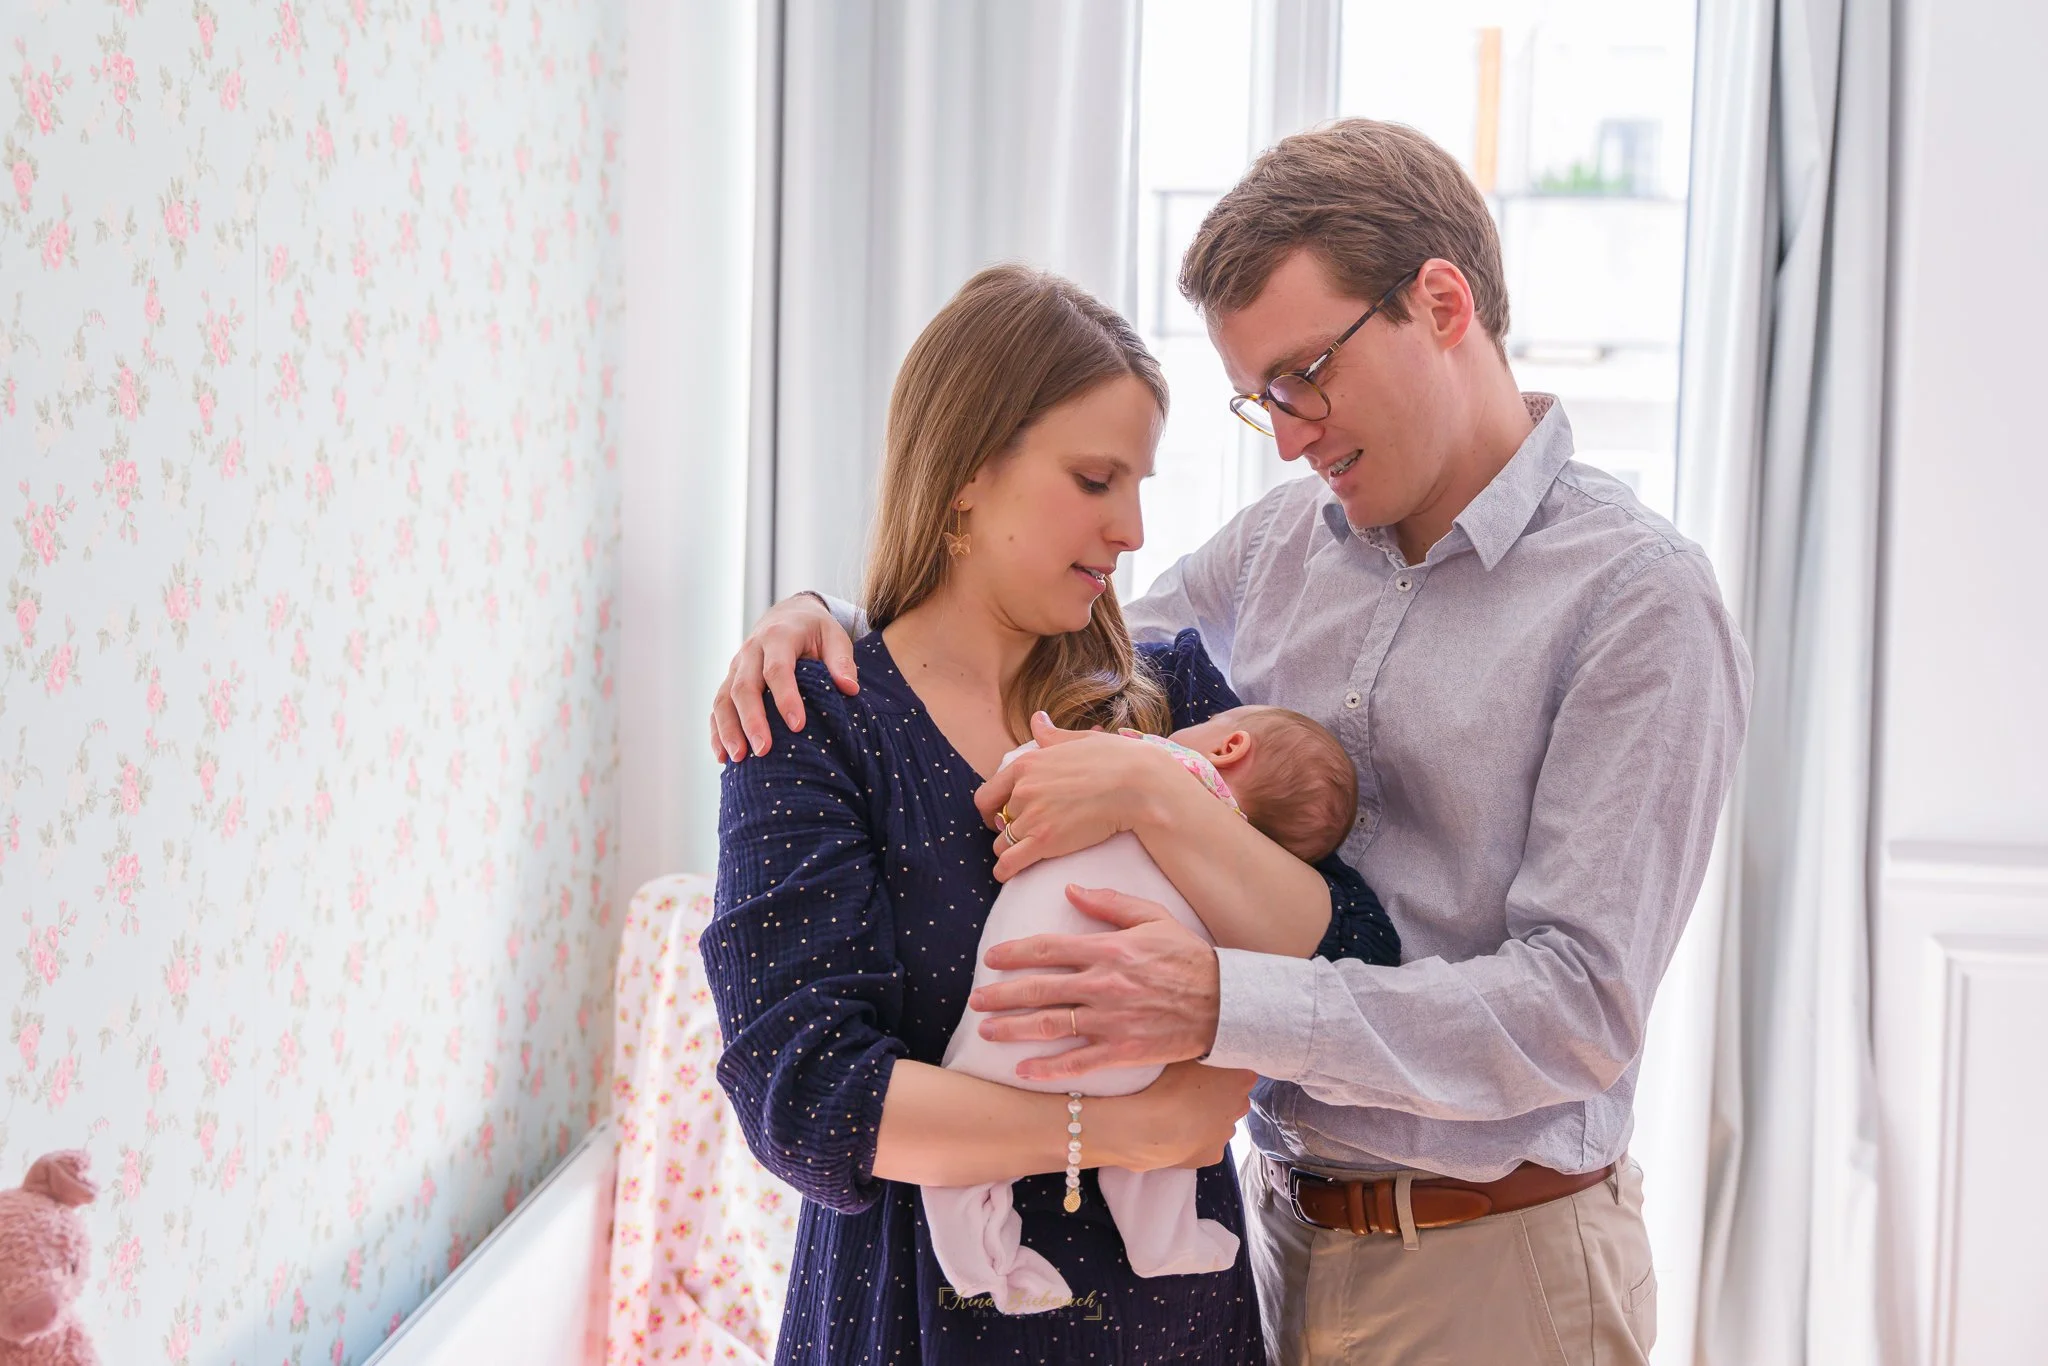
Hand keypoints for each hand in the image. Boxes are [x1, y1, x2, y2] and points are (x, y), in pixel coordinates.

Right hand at [710, 593, 857, 760]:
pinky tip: (723, 758)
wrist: (787, 616)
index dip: (786, 698)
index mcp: (778, 637)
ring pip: (724, 699)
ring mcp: (736, 667)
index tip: (797, 726)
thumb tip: (849, 688)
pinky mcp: (729, 681)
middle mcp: (751, 651)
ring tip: (739, 759)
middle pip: (745, 687)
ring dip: (729, 730)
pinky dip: (717, 732)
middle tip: (764, 750)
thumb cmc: (814, 631)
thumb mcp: (834, 635)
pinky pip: (717, 707)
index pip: (777, 669)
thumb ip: (841, 659)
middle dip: (752, 721)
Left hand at [969, 887, 1220, 1078]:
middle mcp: (1102, 985)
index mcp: (1108, 950)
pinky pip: (1076, 1063)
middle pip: (1039, 989)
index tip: (991, 959)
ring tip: (987, 1031)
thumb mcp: (1154, 918)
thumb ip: (1110, 904)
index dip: (1014, 954)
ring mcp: (1110, 1021)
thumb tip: (1071, 890)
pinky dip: (1047, 1069)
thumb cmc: (1189, 958)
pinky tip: (1022, 1071)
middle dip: (1001, 995)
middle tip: (975, 1000)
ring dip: (1012, 1029)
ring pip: (1049, 1026)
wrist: (1225, 1003)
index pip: (1048, 949)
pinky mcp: (1122, 1051)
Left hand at [973, 715, 1179, 879]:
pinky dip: (1006, 871)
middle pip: (999, 820)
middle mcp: (1022, 790)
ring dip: (1010, 849)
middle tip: (1023, 833)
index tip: (1001, 816)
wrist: (1137, 784)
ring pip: (1002, 843)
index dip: (992, 808)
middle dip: (1009, 828)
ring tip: (1023, 854)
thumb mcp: (1079, 739)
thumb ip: (1053, 736)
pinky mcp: (1044, 841)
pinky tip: (1009, 874)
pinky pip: (1009, 863)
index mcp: (1027, 764)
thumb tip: (1037, 719)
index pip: (988, 793)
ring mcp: (1031, 816)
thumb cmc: (1116, 759)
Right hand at [1105, 1061, 1255, 1170]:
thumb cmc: (1167, 1084)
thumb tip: (1197, 1047)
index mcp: (1239, 1080)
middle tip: (1194, 1092)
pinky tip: (1180, 1137)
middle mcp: (1240, 1107)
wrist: (1150, 1129)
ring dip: (1210, 1119)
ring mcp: (1227, 1134)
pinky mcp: (1214, 1156)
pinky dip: (1200, 1142)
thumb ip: (1197, 1052)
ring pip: (1223, 1123)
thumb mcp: (1182, 1056)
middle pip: (1236, 1099)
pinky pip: (1210, 1145)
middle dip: (1221, 1096)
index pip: (1243, 1074)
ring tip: (1182, 1116)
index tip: (1209, 1071)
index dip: (1227, 1072)